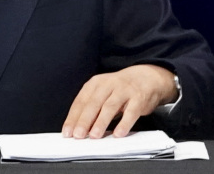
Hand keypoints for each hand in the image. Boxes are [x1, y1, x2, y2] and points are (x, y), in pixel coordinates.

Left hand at [62, 64, 178, 138]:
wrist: (146, 77)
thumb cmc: (120, 88)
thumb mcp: (103, 92)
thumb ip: (92, 109)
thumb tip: (79, 128)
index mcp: (96, 84)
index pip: (81, 101)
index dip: (73, 117)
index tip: (67, 131)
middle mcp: (108, 85)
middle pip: (93, 104)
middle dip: (84, 120)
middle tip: (78, 135)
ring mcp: (124, 90)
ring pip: (110, 107)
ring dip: (101, 122)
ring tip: (94, 135)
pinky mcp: (138, 98)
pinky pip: (131, 111)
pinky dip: (124, 123)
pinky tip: (119, 133)